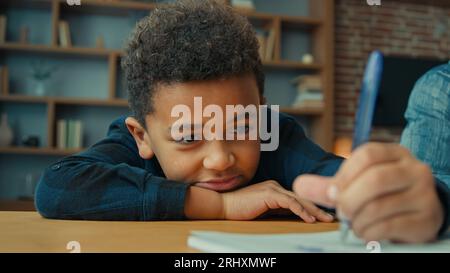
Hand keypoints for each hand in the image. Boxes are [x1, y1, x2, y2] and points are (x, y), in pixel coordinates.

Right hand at [221, 180, 333, 221]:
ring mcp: (273, 188)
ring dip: (314, 210)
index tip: (323, 215)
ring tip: (325, 219)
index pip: (298, 197)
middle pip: (302, 197)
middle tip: (331, 217)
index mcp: (274, 188)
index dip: (312, 206)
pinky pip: (290, 203)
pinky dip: (301, 211)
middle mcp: (276, 185)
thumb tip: (293, 215)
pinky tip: (309, 219)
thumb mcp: (264, 210)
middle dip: (318, 207)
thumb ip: (278, 210)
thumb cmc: (240, 209)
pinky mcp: (269, 194)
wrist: (224, 205)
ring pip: (299, 199)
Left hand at [293, 143, 443, 242]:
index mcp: (396, 154)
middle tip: (341, 211)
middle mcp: (414, 170)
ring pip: (379, 206)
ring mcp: (424, 195)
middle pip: (374, 179)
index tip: (332, 192)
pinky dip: (368, 232)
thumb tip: (300, 185)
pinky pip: (388, 227)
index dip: (344, 175)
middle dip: (348, 199)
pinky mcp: (425, 219)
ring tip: (353, 223)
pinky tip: (365, 231)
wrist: (421, 211)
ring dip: (357, 219)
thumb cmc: (384, 193)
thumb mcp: (359, 182)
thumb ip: (330, 184)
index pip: (367, 155)